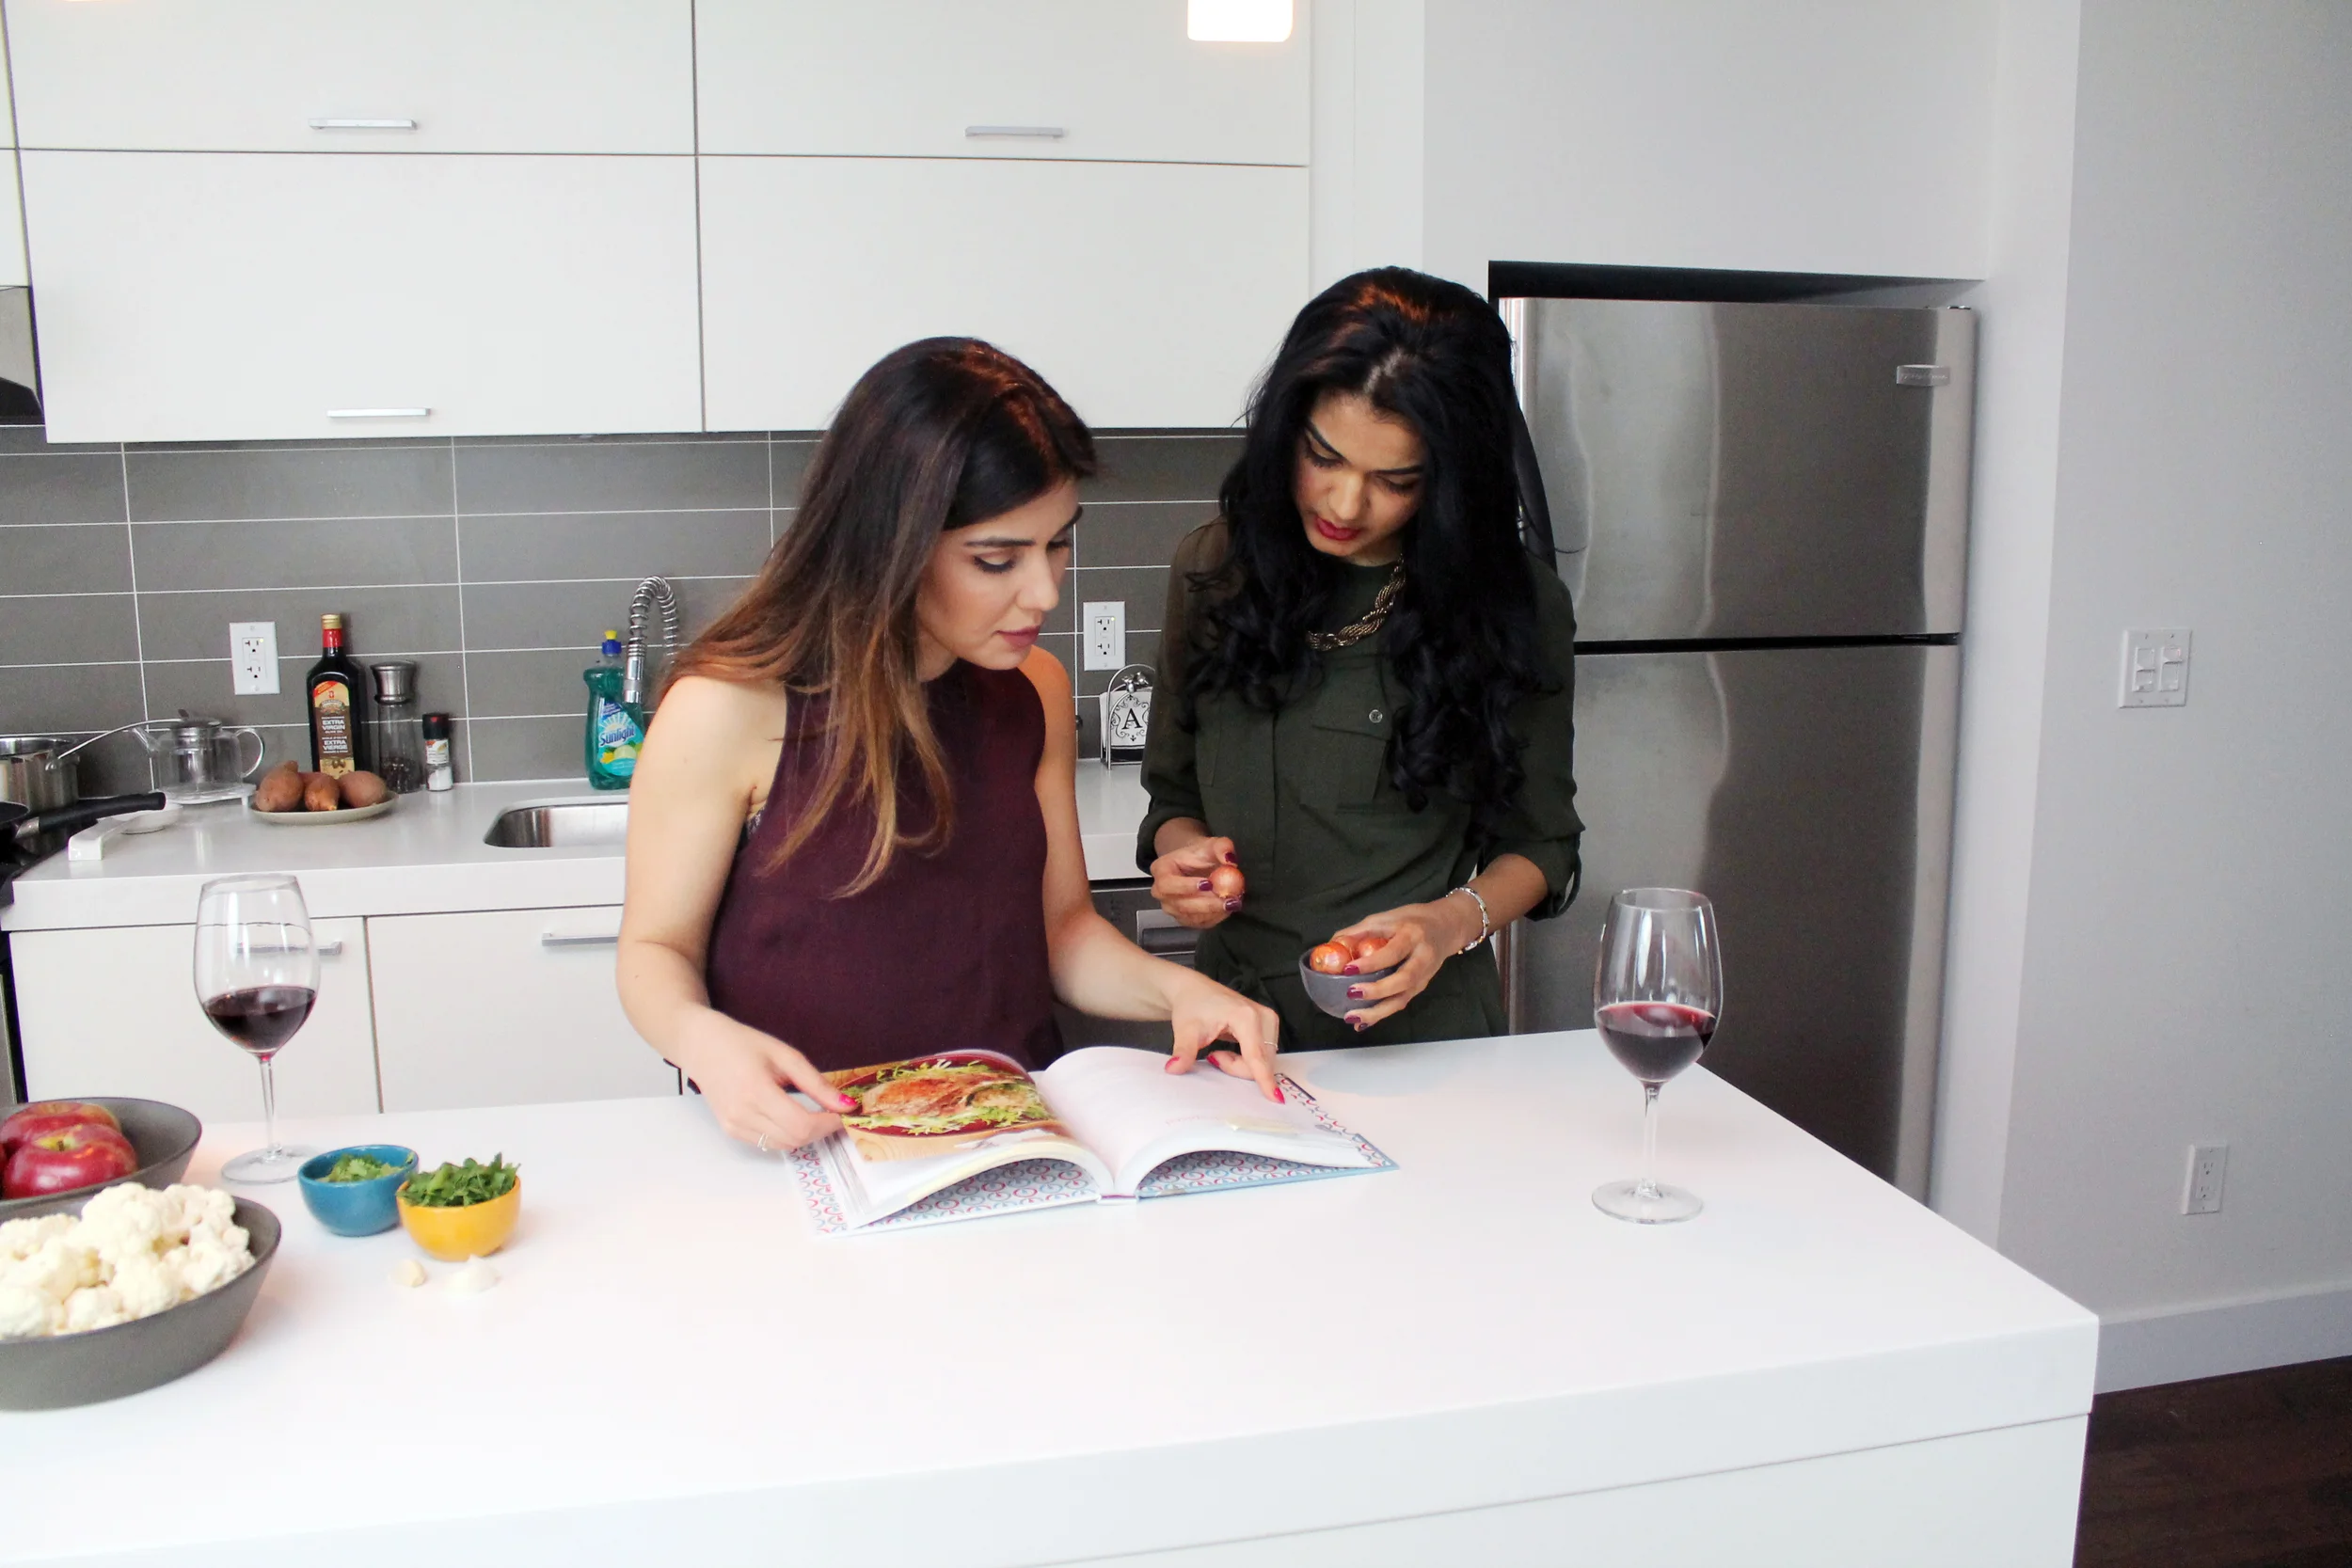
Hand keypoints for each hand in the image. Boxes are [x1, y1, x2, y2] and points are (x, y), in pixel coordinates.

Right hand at [668, 1010, 854, 1150]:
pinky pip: (768, 1143)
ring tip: (815, 1113)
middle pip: (795, 1139)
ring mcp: (733, 1126)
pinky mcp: (731, 1131)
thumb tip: (845, 1105)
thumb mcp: (784, 1055)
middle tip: (835, 1112)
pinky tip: (790, 1115)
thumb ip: (816, 1083)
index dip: (829, 1123)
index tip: (845, 1112)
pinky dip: (786, 1135)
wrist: (700, 1045)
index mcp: (755, 1091)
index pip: (802, 1124)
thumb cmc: (742, 1043)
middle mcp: (742, 1114)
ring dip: (805, 1134)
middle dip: (822, 1129)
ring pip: (784, 1146)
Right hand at [1150, 833, 1243, 929]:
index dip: (1187, 887)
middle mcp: (1161, 893)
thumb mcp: (1212, 844)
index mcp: (1161, 870)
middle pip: (1180, 905)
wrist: (1197, 865)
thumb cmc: (1201, 854)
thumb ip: (1222, 847)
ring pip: (1192, 917)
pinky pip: (1200, 923)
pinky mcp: (1185, 919)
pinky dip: (1216, 917)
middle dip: (1207, 904)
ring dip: (1214, 912)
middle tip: (1228, 899)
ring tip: (1233, 902)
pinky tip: (1228, 908)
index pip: (1168, 884)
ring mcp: (1172, 909)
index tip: (1210, 884)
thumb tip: (1230, 860)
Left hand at [1160, 968, 1283, 1101]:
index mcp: (1246, 1016)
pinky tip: (1231, 1051)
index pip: (1256, 1055)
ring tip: (1220, 1052)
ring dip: (1242, 1065)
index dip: (1264, 1078)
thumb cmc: (1191, 1006)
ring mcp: (1269, 1019)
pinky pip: (1264, 1054)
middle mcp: (1263, 1016)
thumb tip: (1174, 1068)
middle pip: (1261, 1061)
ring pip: (1264, 1060)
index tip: (1275, 1098)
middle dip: (1238, 1068)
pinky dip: (1247, 1060)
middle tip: (1214, 1057)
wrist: (1193, 990)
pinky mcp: (1269, 1024)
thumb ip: (1183, 1051)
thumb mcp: (1185, 1030)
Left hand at [1331, 894, 1481, 1033]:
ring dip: (1377, 1012)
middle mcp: (1422, 958)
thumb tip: (1331, 944)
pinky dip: (1381, 1015)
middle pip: (1403, 980)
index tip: (1348, 968)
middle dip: (1377, 991)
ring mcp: (1424, 976)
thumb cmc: (1412, 920)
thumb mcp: (1387, 917)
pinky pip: (1401, 1003)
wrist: (1446, 927)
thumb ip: (1360, 931)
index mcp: (1412, 936)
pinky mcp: (1420, 987)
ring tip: (1352, 1018)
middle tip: (1351, 994)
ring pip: (1403, 998)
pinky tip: (1363, 1022)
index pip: (1393, 952)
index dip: (1371, 963)